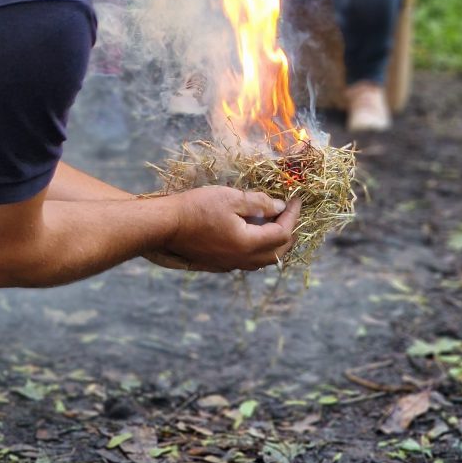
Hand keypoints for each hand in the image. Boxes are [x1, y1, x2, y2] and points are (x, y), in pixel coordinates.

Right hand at [158, 185, 300, 272]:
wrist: (165, 225)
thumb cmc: (196, 208)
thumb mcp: (231, 198)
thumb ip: (259, 203)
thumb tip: (279, 206)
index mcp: (248, 244)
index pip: (282, 233)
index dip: (292, 215)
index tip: (296, 199)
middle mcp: (242, 260)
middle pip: (277, 252)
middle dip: (289, 233)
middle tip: (291, 214)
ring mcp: (229, 264)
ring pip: (263, 260)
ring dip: (275, 243)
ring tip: (277, 224)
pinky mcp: (218, 264)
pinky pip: (248, 261)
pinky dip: (258, 249)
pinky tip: (253, 236)